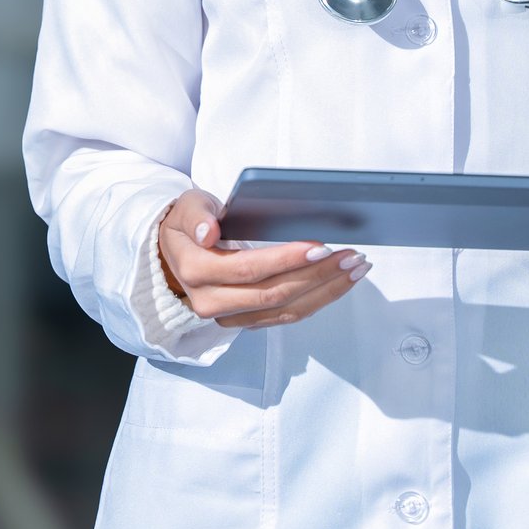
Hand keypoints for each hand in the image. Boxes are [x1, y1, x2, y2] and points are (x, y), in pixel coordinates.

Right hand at [156, 189, 370, 328]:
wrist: (173, 255)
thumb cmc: (186, 225)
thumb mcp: (186, 207)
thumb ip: (196, 215)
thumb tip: (208, 231)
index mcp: (196, 270)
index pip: (249, 268)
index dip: (287, 260)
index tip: (320, 247)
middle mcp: (211, 300)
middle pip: (274, 293)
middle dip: (317, 275)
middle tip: (351, 256)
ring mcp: (229, 316)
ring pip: (285, 310)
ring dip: (325, 291)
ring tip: (355, 269)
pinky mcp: (246, 321)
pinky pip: (286, 316)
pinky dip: (317, 301)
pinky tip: (339, 283)